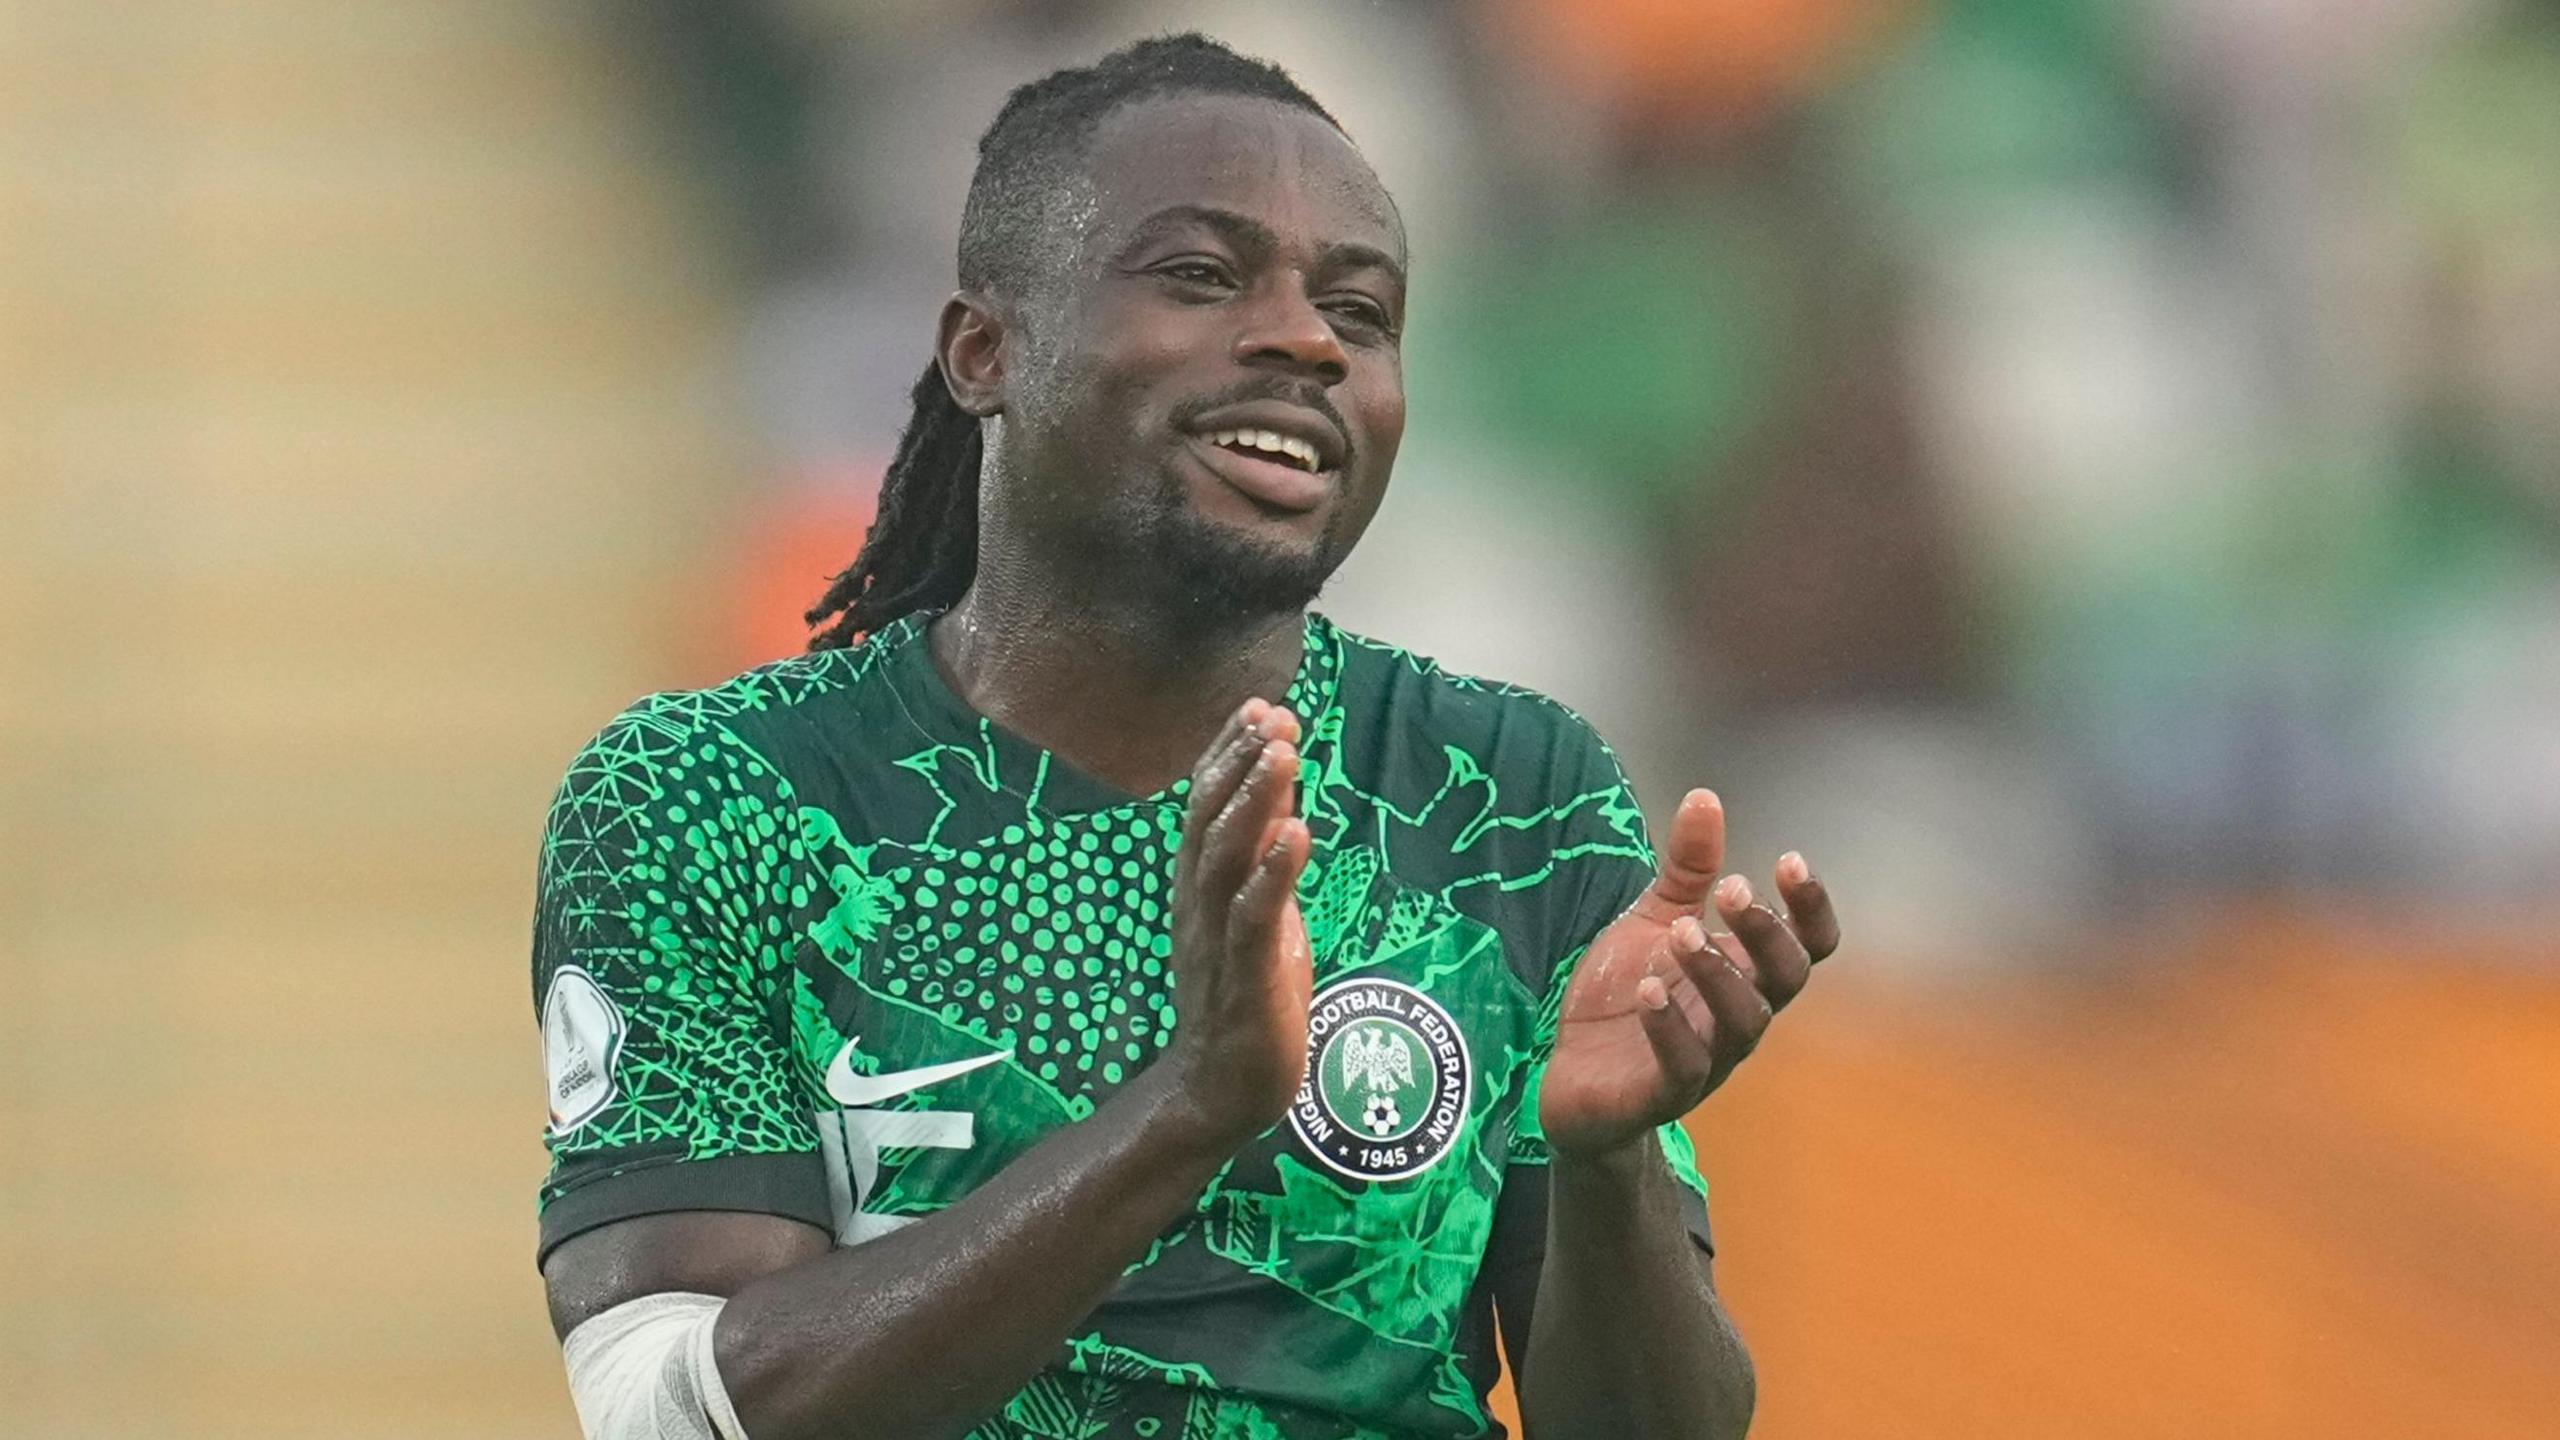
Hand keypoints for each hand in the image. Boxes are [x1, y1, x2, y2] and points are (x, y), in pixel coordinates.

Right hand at [1157, 699, 1315, 1145]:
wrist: (1221, 1088)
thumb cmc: (1247, 995)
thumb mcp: (1260, 913)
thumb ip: (1265, 858)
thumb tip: (1282, 798)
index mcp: (1200, 885)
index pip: (1206, 806)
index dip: (1229, 755)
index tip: (1258, 706)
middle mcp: (1199, 903)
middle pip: (1210, 820)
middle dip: (1241, 763)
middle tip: (1274, 715)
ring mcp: (1217, 939)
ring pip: (1226, 858)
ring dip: (1255, 802)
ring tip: (1284, 754)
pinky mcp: (1245, 977)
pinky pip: (1253, 919)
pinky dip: (1273, 874)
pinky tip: (1296, 836)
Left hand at [1538, 789, 1839, 1157]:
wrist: (1574, 1079)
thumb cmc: (1625, 996)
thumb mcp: (1653, 922)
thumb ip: (1685, 870)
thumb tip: (1706, 795)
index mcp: (1744, 972)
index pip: (1807, 945)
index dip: (1810, 908)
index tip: (1790, 861)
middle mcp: (1737, 1015)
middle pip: (1786, 978)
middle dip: (1766, 932)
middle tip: (1729, 890)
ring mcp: (1707, 1057)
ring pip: (1743, 1022)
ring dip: (1718, 972)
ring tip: (1681, 932)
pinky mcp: (1663, 1093)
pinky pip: (1684, 1067)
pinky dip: (1670, 1027)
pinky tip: (1648, 991)